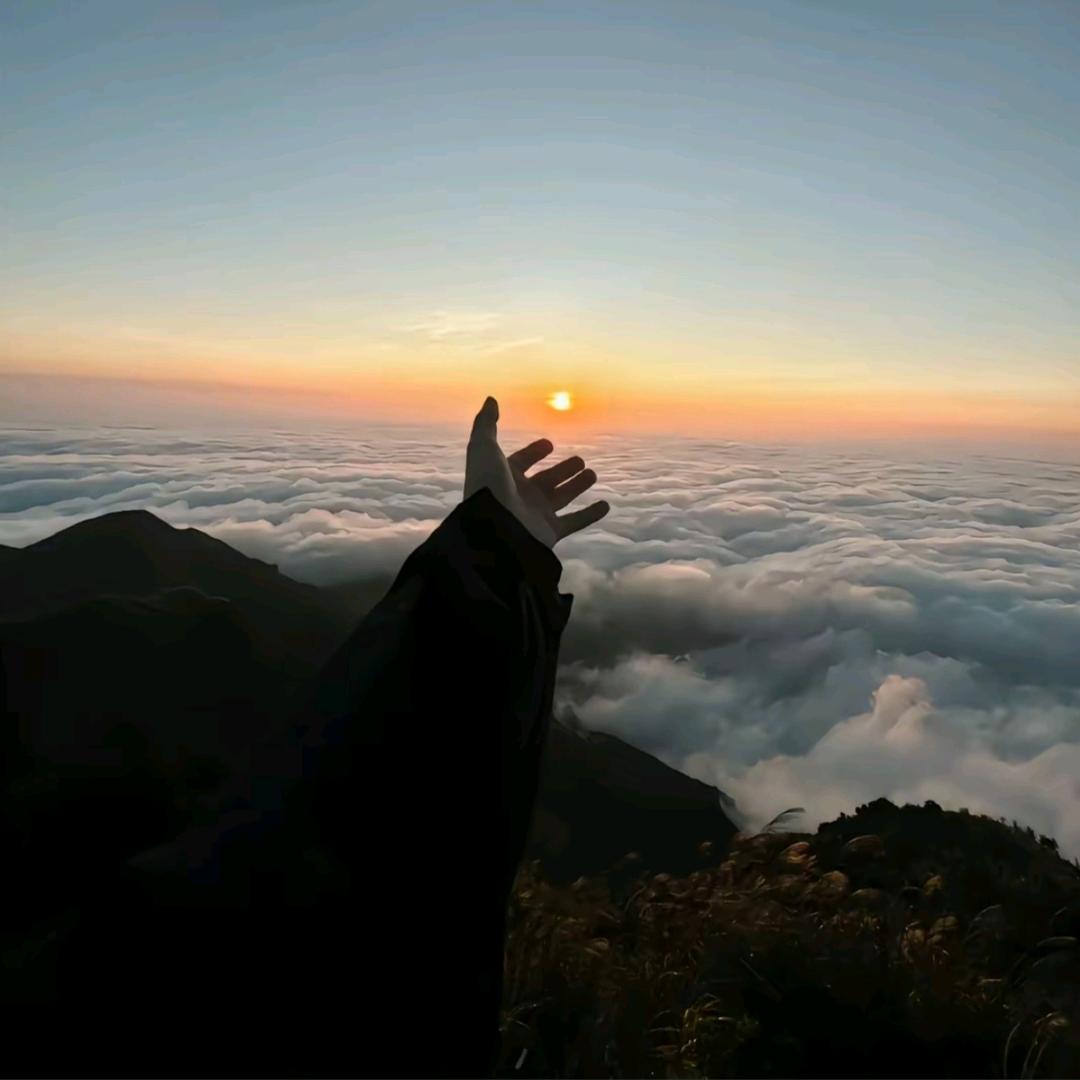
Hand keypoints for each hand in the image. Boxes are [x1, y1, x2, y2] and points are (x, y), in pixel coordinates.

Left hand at [464, 396, 609, 546]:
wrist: (495, 527)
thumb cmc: (488, 485)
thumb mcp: (484, 447)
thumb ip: (486, 423)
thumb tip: (491, 400)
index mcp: (505, 477)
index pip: (521, 462)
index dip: (533, 452)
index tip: (548, 444)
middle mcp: (521, 496)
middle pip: (546, 480)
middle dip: (562, 470)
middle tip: (579, 461)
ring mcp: (536, 515)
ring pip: (562, 497)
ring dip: (577, 486)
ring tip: (592, 474)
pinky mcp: (550, 532)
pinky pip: (575, 522)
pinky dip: (591, 515)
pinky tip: (605, 506)